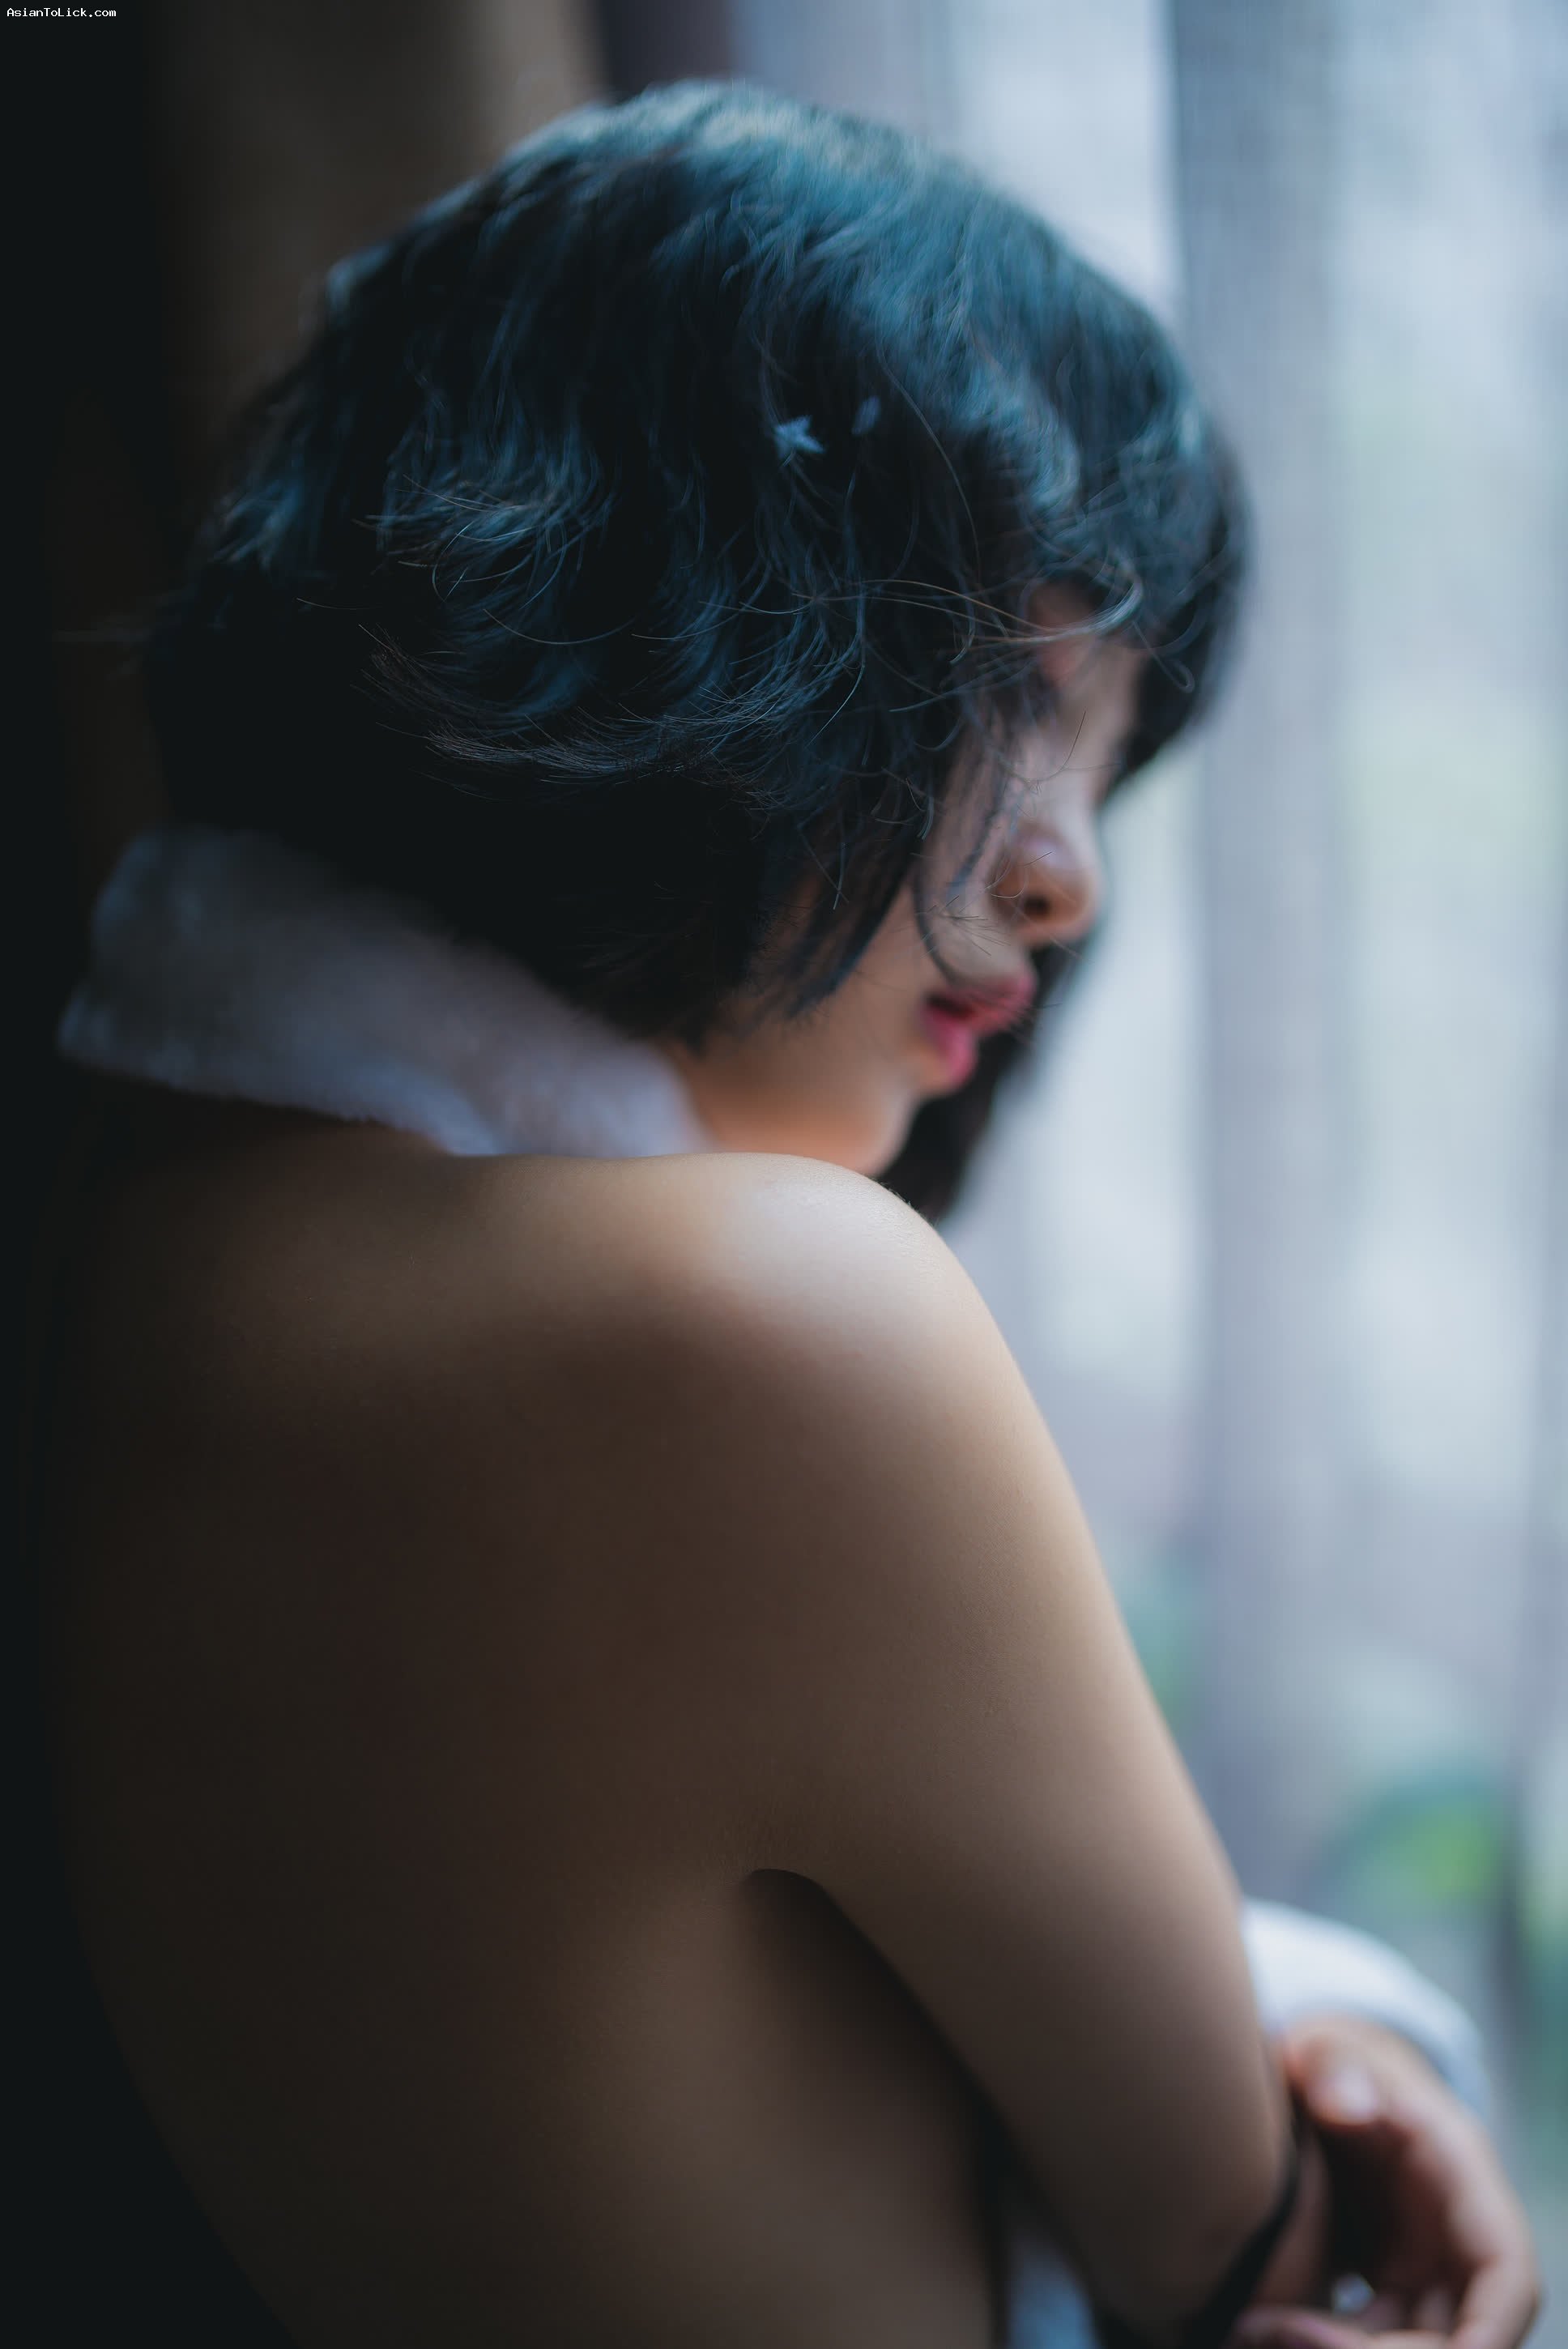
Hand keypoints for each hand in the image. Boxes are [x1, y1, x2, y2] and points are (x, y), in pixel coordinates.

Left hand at [1232, 2017, 1540, 2348]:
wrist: (1317, 2079)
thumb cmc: (1330, 2060)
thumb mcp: (1329, 2050)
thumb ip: (1334, 2067)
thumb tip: (1346, 2106)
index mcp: (1463, 2180)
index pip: (1507, 2276)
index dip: (1487, 2333)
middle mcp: (1455, 2239)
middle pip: (1455, 2335)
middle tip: (1280, 2333)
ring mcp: (1424, 2270)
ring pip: (1405, 2343)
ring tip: (1253, 2330)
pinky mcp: (1386, 2287)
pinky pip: (1367, 2337)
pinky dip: (1319, 2340)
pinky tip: (1255, 2328)